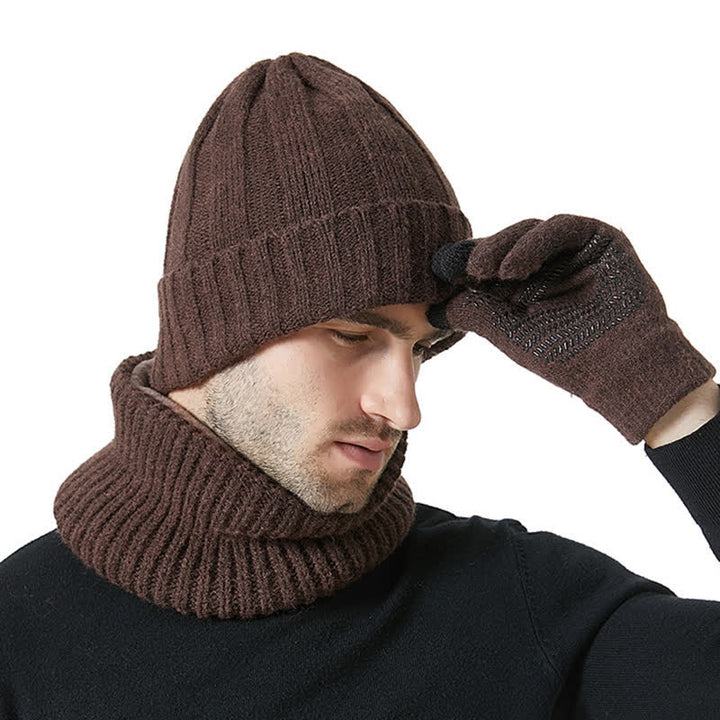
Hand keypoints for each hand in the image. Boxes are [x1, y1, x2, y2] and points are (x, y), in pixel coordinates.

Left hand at [427, 214, 715, 443]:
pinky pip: (560, 228)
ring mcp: (576, 250)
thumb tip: (431, 310)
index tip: (442, 272)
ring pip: (530, 232)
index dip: (469, 263)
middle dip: (483, 254)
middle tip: (465, 272)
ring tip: (487, 275)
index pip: (494, 260)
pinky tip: (513, 270)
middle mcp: (551, 263)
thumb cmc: (564, 356)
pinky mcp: (600, 239)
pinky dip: (533, 244)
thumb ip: (472, 312)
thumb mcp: (507, 332)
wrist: (618, 367)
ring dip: (505, 249)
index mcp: (530, 283)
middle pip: (508, 242)